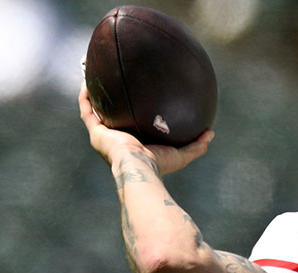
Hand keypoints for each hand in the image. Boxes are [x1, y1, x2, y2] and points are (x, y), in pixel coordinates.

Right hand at [77, 82, 212, 174]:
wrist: (139, 169)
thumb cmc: (159, 166)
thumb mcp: (182, 154)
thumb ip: (196, 145)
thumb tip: (210, 133)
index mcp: (133, 145)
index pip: (133, 127)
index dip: (133, 115)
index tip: (139, 100)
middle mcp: (116, 140)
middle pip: (112, 118)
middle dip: (112, 103)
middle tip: (116, 84)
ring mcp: (104, 136)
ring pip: (95, 112)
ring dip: (94, 96)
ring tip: (96, 77)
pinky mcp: (96, 132)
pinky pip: (87, 110)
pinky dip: (86, 97)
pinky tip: (88, 81)